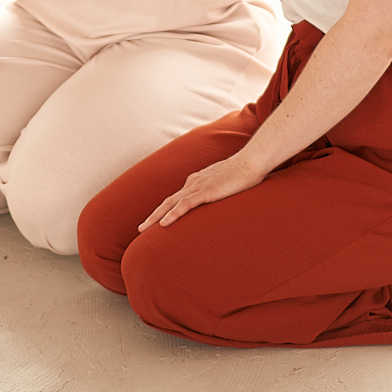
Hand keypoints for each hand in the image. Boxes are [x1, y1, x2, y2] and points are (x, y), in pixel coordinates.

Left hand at [138, 149, 267, 230]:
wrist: (251, 162)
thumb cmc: (243, 173)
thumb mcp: (225, 183)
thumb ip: (218, 191)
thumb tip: (218, 199)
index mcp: (196, 180)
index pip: (175, 198)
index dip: (163, 210)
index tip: (154, 221)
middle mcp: (193, 182)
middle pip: (168, 201)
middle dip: (153, 215)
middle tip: (141, 228)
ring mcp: (198, 186)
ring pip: (171, 204)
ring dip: (155, 217)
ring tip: (144, 229)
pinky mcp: (206, 192)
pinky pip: (184, 205)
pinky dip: (172, 214)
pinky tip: (163, 224)